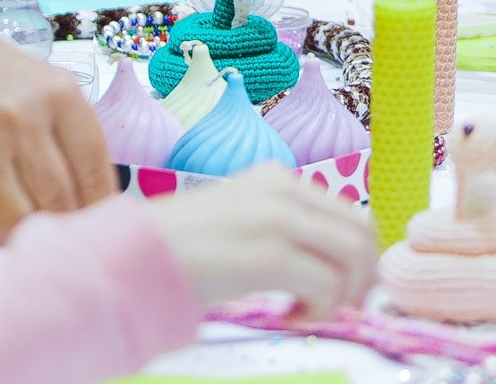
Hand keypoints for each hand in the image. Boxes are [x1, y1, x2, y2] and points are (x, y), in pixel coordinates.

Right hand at [0, 16, 115, 241]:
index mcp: (59, 95)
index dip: (101, 205)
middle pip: (60, 199)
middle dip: (67, 225)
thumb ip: (70, 135)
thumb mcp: (43, 86)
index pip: (94, 169)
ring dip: (30, 234)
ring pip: (21, 217)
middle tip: (67, 235)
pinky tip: (2, 225)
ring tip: (34, 234)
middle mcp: (23, 118)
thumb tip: (97, 197)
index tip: (100, 223)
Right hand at [145, 163, 376, 315]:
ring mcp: (277, 220)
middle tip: (342, 309)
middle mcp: (282, 190)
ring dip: (344, 295)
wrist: (133, 257)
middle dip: (363, 277)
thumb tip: (327, 262)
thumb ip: (280, 227)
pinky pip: (327, 284)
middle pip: (360, 232)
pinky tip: (292, 317)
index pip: (348, 212)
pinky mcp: (268, 255)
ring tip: (312, 314)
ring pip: (353, 255)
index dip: (359, 257)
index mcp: (276, 179)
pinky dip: (322, 309)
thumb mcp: (238, 220)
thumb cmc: (179, 249)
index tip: (344, 289)